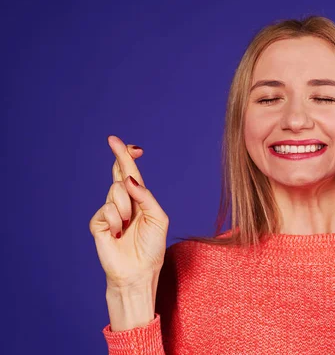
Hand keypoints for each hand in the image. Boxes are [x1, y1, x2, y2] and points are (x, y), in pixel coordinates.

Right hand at [89, 135, 168, 289]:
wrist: (139, 272)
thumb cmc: (151, 247)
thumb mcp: (158, 218)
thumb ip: (146, 197)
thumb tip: (130, 179)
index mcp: (139, 199)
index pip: (132, 174)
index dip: (128, 158)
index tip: (130, 145)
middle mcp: (124, 203)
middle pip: (119, 173)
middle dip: (119, 156)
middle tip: (113, 140)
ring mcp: (110, 212)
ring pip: (116, 191)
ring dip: (127, 207)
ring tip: (129, 226)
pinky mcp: (98, 223)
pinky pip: (107, 210)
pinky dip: (117, 221)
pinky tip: (118, 235)